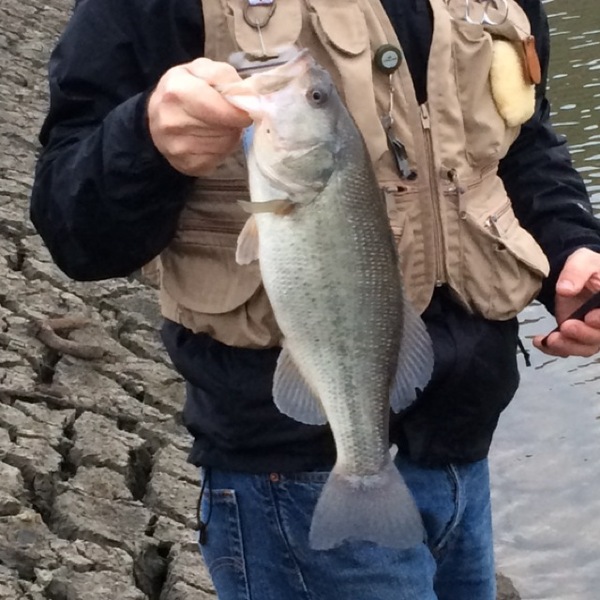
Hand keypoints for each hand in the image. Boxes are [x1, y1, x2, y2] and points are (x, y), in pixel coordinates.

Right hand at [147, 58, 251, 175]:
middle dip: (233, 122)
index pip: (220, 109)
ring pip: (225, 145)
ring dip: (229, 136)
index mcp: (177, 91)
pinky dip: (221, 150)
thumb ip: (223, 75)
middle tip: (228, 116)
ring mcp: (178, 147)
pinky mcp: (186, 165)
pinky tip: (211, 140)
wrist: (156, 117)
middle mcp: (173, 121)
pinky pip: (219, 159)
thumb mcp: (199, 69)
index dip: (238, 112)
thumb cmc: (182, 89)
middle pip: (226, 129)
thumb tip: (248, 97)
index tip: (244, 111)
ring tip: (218, 126)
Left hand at [533, 248, 599, 356]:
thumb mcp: (582, 262)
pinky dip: (553, 349)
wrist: (573, 276)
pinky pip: (568, 348)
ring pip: (585, 347)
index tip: (590, 317)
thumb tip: (565, 290)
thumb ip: (576, 273)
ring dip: (567, 346)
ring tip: (550, 340)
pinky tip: (540, 341)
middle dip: (583, 335)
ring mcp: (592, 331)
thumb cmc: (584, 266)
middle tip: (566, 327)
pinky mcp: (576, 337)